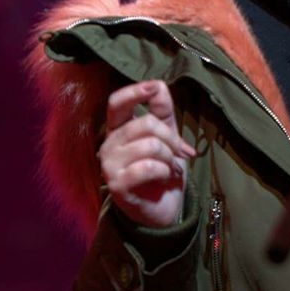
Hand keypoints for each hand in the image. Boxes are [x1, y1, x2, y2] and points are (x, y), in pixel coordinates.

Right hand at [99, 80, 196, 227]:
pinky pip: (147, 167)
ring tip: (171, 167)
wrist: (163, 207)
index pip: (116, 103)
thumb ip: (162, 111)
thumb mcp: (167, 136)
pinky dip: (164, 170)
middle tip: (180, 152)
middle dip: (171, 137)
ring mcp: (110, 166)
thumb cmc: (162, 169)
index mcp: (119, 129)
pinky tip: (164, 176)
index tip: (154, 86)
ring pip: (149, 145)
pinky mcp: (117, 185)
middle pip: (145, 124)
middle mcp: (109, 145)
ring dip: (169, 156)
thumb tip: (159, 84)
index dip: (134, 92)